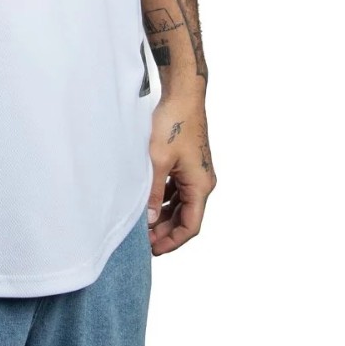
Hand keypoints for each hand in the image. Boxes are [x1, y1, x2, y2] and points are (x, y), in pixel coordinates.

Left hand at [147, 92, 214, 254]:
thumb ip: (152, 193)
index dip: (172, 241)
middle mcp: (203, 181)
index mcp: (200, 185)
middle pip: (186, 217)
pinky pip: (177, 189)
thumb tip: (149, 221)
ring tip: (142, 224)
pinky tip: (147, 202)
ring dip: (164, 215)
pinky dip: (164, 199)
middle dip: (165, 230)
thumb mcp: (158, 162)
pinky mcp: (188, 163)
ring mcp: (196, 172)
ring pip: (181, 204)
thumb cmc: (173, 124)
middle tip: (141, 240)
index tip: (153, 250)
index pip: (190, 226)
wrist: (183, 95)